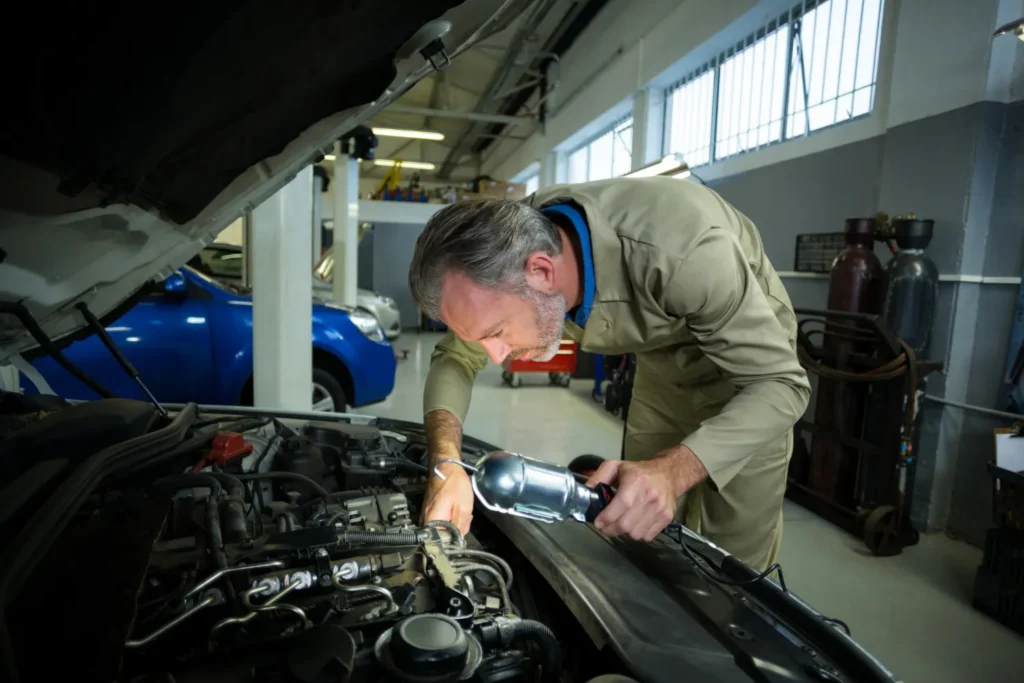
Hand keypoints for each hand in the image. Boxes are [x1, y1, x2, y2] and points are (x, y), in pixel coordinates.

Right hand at [421, 460, 474, 534]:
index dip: (454, 540)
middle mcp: (425, 520)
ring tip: (461, 510)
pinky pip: (443, 520)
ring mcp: (427, 515)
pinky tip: (457, 507)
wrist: (446, 466)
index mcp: (432, 522)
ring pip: (444, 528)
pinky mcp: (431, 510)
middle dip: (456, 529)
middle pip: (443, 536)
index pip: (441, 543)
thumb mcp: (464, 507)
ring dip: (455, 522)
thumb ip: (460, 527)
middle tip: (464, 516)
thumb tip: (458, 540)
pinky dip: (452, 516)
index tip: (461, 531)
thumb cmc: (454, 484)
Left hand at [585, 446, 706, 541]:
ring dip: (623, 533)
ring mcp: (660, 508)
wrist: (669, 474)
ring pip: (636, 534)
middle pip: (627, 524)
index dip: (608, 517)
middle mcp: (650, 495)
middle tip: (604, 527)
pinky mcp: (667, 518)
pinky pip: (647, 536)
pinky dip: (637, 535)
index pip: (622, 504)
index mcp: (636, 480)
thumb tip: (584, 491)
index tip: (598, 522)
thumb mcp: (616, 466)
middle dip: (611, 529)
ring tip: (619, 525)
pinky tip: (633, 525)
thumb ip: (598, 477)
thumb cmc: (639, 471)